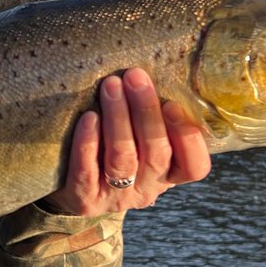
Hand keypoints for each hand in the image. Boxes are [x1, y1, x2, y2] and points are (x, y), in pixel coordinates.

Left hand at [42, 67, 211, 215]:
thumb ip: (153, 114)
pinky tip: (88, 117)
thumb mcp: (141, 138)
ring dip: (118, 119)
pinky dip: (88, 142)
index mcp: (169, 173)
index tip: (172, 103)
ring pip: (123, 158)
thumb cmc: (114, 147)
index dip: (187, 138)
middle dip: (146, 112)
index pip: (194, 166)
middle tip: (134, 77)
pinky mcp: (85, 199)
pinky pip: (86, 171)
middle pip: (156, 153)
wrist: (71, 186)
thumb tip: (153, 66)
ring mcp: (115, 197)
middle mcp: (147, 188)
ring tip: (111, 85)